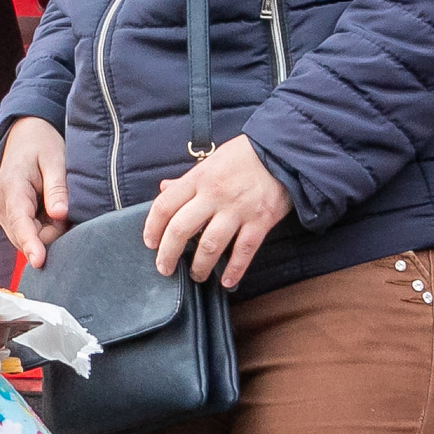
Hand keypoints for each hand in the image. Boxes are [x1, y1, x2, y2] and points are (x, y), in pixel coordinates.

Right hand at [0, 117, 69, 269]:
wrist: (24, 136)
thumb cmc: (41, 145)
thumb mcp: (55, 159)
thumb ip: (57, 188)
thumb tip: (60, 214)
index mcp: (13, 188)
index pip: (21, 222)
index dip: (31, 243)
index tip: (39, 260)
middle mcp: (2, 205)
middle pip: (27, 236)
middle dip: (51, 233)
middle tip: (64, 207)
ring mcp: (3, 212)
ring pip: (28, 238)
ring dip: (48, 230)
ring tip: (56, 205)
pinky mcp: (8, 217)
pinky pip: (28, 233)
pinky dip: (43, 228)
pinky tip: (49, 211)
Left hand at [144, 134, 289, 288]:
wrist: (283, 151)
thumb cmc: (245, 155)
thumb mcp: (211, 160)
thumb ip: (187, 179)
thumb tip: (164, 189)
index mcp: (198, 178)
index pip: (165, 206)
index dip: (152, 227)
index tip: (149, 243)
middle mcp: (214, 194)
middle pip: (181, 229)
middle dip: (168, 254)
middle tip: (164, 268)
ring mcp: (238, 209)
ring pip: (210, 245)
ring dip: (200, 266)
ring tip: (197, 275)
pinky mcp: (261, 220)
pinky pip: (244, 250)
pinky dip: (235, 269)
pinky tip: (228, 281)